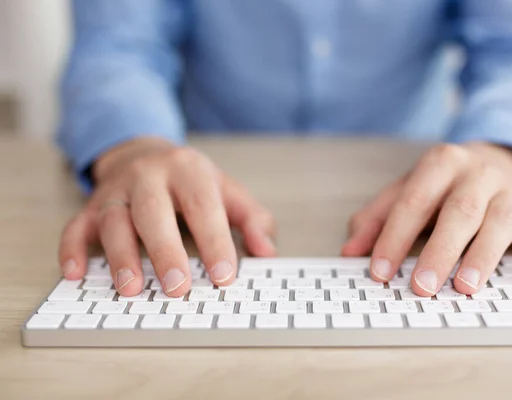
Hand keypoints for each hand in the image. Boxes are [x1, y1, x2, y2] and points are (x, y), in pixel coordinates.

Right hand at [59, 137, 275, 296]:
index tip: (225, 276)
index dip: (215, 241)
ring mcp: (117, 190)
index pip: (203, 206)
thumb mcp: (228, 191)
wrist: (146, 154)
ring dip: (120, 255)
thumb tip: (266, 251)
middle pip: (153, 211)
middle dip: (165, 250)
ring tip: (131, 288)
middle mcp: (149, 176)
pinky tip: (77, 273)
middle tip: (178, 287)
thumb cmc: (192, 182)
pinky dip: (72, 249)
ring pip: (113, 220)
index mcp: (189, 171)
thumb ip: (252, 218)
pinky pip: (76, 225)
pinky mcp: (92, 205)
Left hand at [342, 142, 511, 295]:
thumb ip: (376, 218)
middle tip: (421, 287)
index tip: (379, 271)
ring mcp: (510, 192)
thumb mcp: (405, 191)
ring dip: (483, 257)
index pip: (413, 202)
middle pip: (459, 212)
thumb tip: (349, 251)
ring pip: (499, 222)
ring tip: (465, 288)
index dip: (394, 238)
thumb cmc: (442, 185)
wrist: (495, 160)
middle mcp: (478, 174)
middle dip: (439, 251)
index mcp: (440, 163)